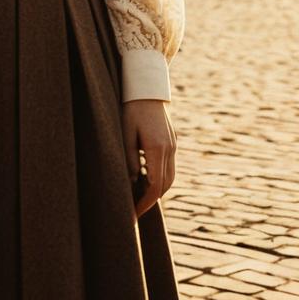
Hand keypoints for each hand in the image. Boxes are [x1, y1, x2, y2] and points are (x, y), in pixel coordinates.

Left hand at [120, 99, 176, 221]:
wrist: (148, 87)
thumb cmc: (131, 107)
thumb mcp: (125, 132)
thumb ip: (130, 158)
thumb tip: (134, 181)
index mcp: (157, 148)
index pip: (155, 186)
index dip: (145, 203)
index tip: (134, 213)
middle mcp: (169, 148)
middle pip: (165, 185)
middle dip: (152, 200)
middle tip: (135, 209)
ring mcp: (173, 144)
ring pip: (170, 177)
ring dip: (158, 189)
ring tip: (140, 197)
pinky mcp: (172, 140)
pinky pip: (169, 165)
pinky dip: (160, 176)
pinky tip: (146, 178)